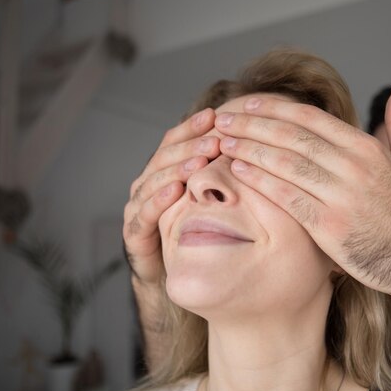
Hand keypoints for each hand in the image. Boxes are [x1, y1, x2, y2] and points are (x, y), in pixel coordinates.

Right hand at [123, 108, 220, 285]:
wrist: (171, 275)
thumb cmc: (194, 233)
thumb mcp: (210, 199)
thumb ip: (222, 175)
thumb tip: (257, 149)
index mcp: (163, 171)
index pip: (175, 141)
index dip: (193, 127)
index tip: (216, 114)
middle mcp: (147, 184)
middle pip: (165, 156)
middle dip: (190, 146)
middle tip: (216, 140)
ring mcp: (137, 207)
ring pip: (154, 180)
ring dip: (177, 169)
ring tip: (200, 162)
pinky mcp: (134, 233)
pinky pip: (144, 213)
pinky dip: (158, 200)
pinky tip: (175, 191)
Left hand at [214, 87, 390, 299]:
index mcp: (368, 148)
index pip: (311, 118)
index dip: (275, 108)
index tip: (249, 103)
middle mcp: (354, 166)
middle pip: (291, 136)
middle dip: (252, 123)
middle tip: (222, 117)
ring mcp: (342, 197)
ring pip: (285, 163)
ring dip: (249, 148)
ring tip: (221, 140)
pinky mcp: (331, 227)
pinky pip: (287, 198)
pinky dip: (260, 181)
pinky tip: (238, 170)